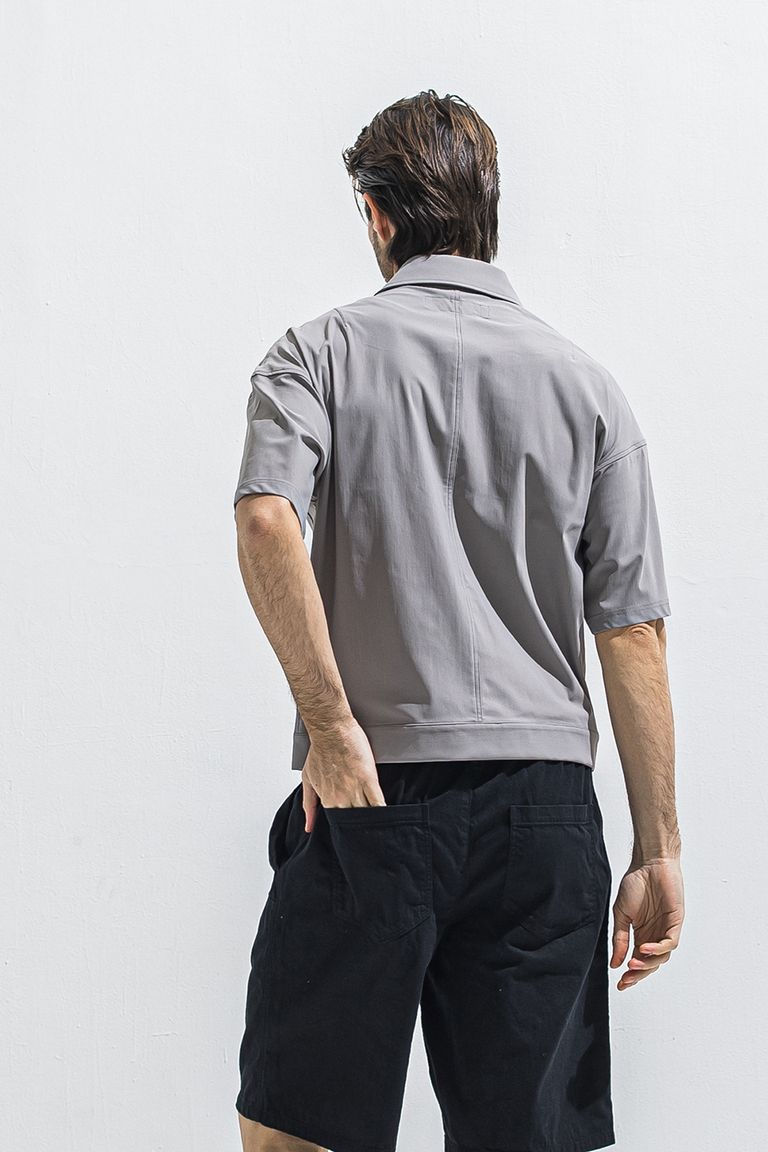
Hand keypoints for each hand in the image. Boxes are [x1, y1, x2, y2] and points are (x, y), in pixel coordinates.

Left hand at [300, 717, 385, 832]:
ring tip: (379, 827)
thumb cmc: (319, 752)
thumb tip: (308, 826)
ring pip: (367, 814)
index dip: (346, 828)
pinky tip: (387, 816)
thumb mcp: (308, 780)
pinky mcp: (368, 778)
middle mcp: (342, 797)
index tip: (350, 832)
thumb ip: (308, 804)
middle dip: (360, 828)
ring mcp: (356, 788)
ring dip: (372, 821)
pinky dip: (382, 811)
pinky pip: (378, 801)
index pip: (339, 823)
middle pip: (354, 821)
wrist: (331, 731)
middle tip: (365, 834)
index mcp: (328, 799)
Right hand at [610, 856, 683, 989]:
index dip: (630, 974)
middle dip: (639, 974)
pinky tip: (645, 949)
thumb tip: (615, 963)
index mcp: (642, 934)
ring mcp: (667, 929)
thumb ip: (620, 938)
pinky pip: (671, 941)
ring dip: (648, 963)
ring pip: (662, 956)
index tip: (620, 984)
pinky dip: (659, 948)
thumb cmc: (635, 883)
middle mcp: (656, 935)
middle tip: (626, 980)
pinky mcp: (676, 921)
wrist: (649, 862)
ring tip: (633, 963)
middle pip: (651, 963)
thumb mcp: (621, 914)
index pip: (638, 961)